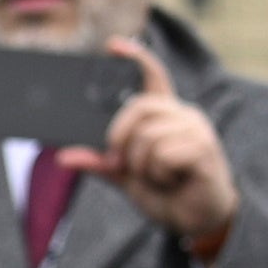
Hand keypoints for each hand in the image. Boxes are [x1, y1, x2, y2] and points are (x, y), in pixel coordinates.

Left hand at [97, 38, 235, 260]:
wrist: (197, 221)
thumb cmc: (167, 193)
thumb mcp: (126, 178)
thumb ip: (101, 163)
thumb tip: (64, 156)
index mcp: (164, 117)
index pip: (153, 77)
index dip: (135, 58)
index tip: (113, 45)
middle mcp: (182, 116)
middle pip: (139, 108)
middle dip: (120, 138)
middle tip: (122, 164)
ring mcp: (195, 130)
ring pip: (147, 136)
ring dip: (142, 166)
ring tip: (159, 178)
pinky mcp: (203, 148)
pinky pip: (163, 154)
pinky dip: (159, 175)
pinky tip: (174, 182)